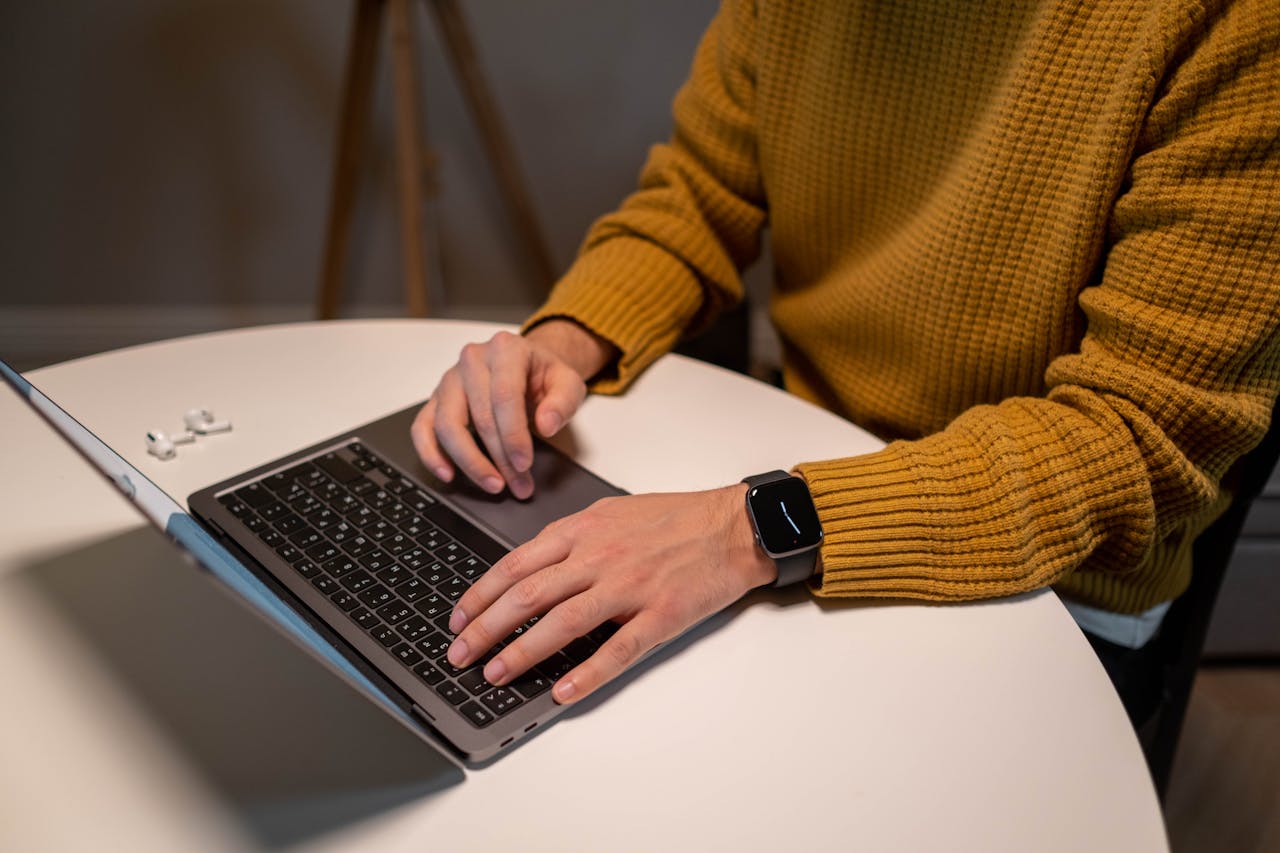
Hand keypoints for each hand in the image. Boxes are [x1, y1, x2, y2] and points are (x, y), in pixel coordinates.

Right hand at [411, 321, 615, 498]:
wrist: (527, 365)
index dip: (514, 436)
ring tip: (492, 484)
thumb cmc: (544, 375)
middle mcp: (472, 359)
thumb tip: (547, 424)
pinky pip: (422, 427)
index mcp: (505, 349)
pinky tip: (448, 474)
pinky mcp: (436, 398)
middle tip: (517, 485)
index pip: (504, 396)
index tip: (524, 464)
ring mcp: (450, 379)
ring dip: (468, 461)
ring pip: (447, 425)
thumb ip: (562, 402)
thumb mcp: (568, 383)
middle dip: (499, 458)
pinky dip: (430, 453)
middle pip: (478, 416)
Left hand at [444, 484, 776, 703]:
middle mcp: (600, 556)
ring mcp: (630, 586)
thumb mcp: (612, 513)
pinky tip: (562, 692)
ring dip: (523, 652)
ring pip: (563, 622)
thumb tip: (531, 567)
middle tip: (460, 654)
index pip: (517, 565)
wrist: (733, 525)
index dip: (481, 594)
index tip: (459, 617)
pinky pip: (617, 649)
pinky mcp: (660, 614)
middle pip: (528, 595)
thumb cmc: (676, 519)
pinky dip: (586, 673)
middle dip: (486, 628)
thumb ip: (572, 539)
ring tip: (496, 675)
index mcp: (584, 531)